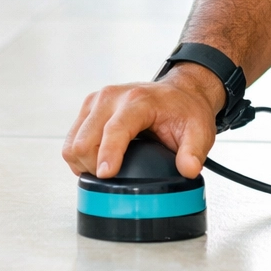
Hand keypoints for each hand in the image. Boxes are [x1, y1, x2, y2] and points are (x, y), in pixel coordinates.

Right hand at [62, 63, 223, 178]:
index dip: (107, 155)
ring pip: (73, 142)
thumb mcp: (199, 131)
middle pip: (85, 140)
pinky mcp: (89, 107)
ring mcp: (96, 100)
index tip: (106, 175)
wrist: (178, 92)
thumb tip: (188, 170)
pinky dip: (80, 155)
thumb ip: (193, 152)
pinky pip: (72, 138)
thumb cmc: (185, 109)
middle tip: (112, 178)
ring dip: (83, 162)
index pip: (114, 130)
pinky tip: (97, 159)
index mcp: (137, 101)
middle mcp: (111, 97)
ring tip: (103, 169)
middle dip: (93, 166)